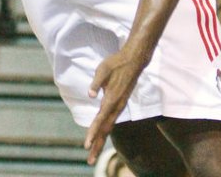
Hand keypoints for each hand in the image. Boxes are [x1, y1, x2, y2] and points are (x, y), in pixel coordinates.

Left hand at [84, 42, 148, 164]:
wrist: (134, 59)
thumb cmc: (116, 62)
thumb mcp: (103, 68)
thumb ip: (96, 82)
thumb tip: (90, 94)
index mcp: (112, 98)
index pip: (100, 119)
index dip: (93, 132)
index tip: (86, 145)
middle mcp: (117, 105)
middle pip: (106, 129)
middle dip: (97, 145)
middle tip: (89, 160)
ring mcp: (120, 105)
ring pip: (110, 126)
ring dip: (101, 140)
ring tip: (93, 153)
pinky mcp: (121, 103)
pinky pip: (113, 120)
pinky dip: (106, 130)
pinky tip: (102, 135)